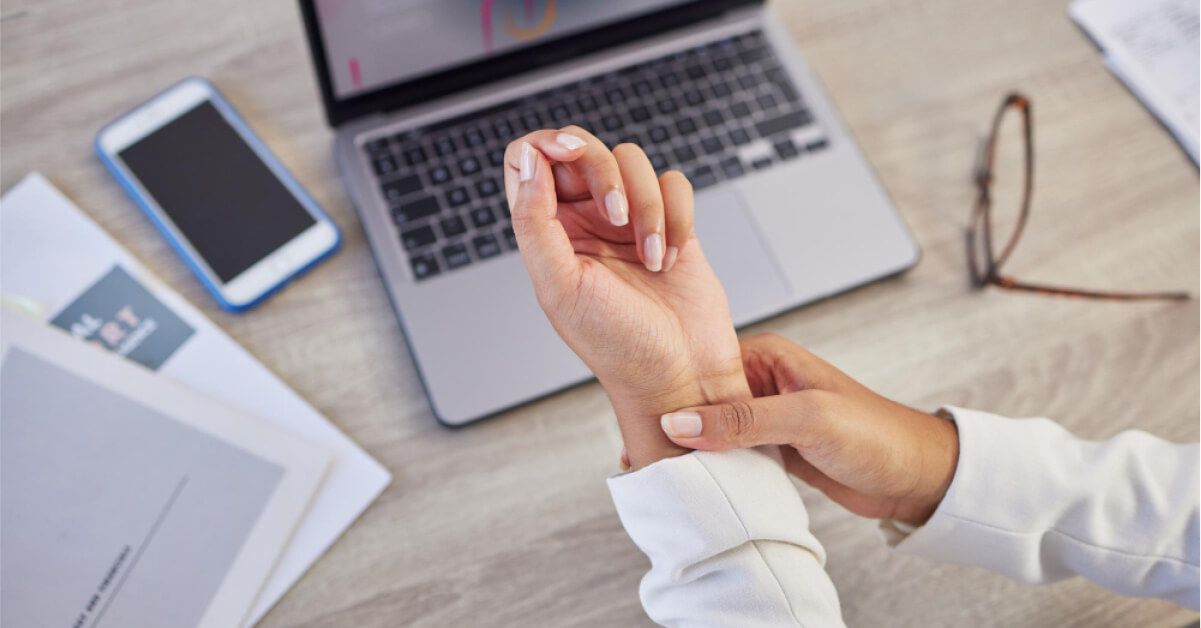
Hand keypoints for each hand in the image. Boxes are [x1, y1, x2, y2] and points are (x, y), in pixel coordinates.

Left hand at [503, 128, 749, 469]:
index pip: (528, 159)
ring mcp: (628, 219)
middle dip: (604, 172)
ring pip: (633, 160)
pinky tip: (672, 256)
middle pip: (582, 148)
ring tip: (651, 257)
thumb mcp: (560, 288)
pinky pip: (674, 183)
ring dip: (648, 206)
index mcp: (546, 232)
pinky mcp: (671, 222)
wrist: (680, 375)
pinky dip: (678, 215)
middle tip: (616, 216)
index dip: (544, 145)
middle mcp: (583, 219)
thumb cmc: (617, 346)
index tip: (566, 158)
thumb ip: (534, 222)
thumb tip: (527, 161)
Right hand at [658, 333, 958, 524]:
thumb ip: (743, 420)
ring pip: (712, 430)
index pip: (701, 367)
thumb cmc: (876, 436)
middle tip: (640, 448)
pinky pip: (731, 455)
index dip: (670, 391)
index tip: (640, 415)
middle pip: (701, 399)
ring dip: (693, 449)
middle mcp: (762, 381)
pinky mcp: (772, 449)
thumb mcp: (806, 420)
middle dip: (675, 423)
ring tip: (657, 466)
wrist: (916, 478)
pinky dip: (715, 467)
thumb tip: (680, 422)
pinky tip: (692, 480)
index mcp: (768, 355)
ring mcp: (766, 417)